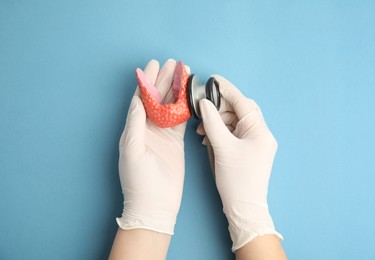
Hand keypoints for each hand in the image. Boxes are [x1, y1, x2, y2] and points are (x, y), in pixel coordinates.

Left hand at [116, 59, 188, 234]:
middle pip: (157, 98)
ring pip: (170, 106)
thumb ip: (135, 124)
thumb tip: (139, 100)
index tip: (153, 64)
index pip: (141, 99)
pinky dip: (185, 106)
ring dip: (176, 89)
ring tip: (184, 73)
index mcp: (134, 128)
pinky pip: (180, 119)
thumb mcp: (132, 150)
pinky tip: (190, 95)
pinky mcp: (175, 141)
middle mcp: (147, 128)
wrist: (156, 203)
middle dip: (164, 79)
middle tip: (173, 63)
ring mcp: (162, 134)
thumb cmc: (138, 180)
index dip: (147, 81)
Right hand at [197, 75, 282, 250]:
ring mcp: (256, 143)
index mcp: (260, 131)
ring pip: (236, 122)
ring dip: (219, 122)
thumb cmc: (236, 180)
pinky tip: (208, 138)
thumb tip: (204, 104)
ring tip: (202, 130)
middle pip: (240, 111)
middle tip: (204, 109)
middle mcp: (261, 134)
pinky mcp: (250, 150)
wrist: (244, 207)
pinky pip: (235, 134)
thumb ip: (212, 122)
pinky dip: (222, 133)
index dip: (227, 89)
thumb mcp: (222, 148)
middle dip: (221, 108)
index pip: (243, 102)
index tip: (214, 79)